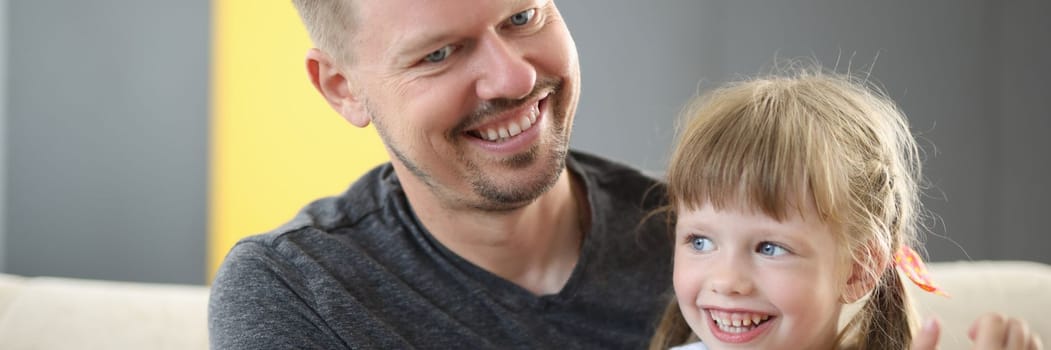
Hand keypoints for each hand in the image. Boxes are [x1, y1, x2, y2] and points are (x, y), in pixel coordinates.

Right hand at [911, 314, 1043, 349]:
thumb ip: (922, 345)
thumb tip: (933, 320)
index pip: (995, 320)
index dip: (981, 321)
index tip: (971, 334)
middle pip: (1017, 326)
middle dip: (999, 327)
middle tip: (981, 340)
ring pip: (1033, 340)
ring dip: (1015, 338)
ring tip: (995, 347)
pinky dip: (1025, 348)